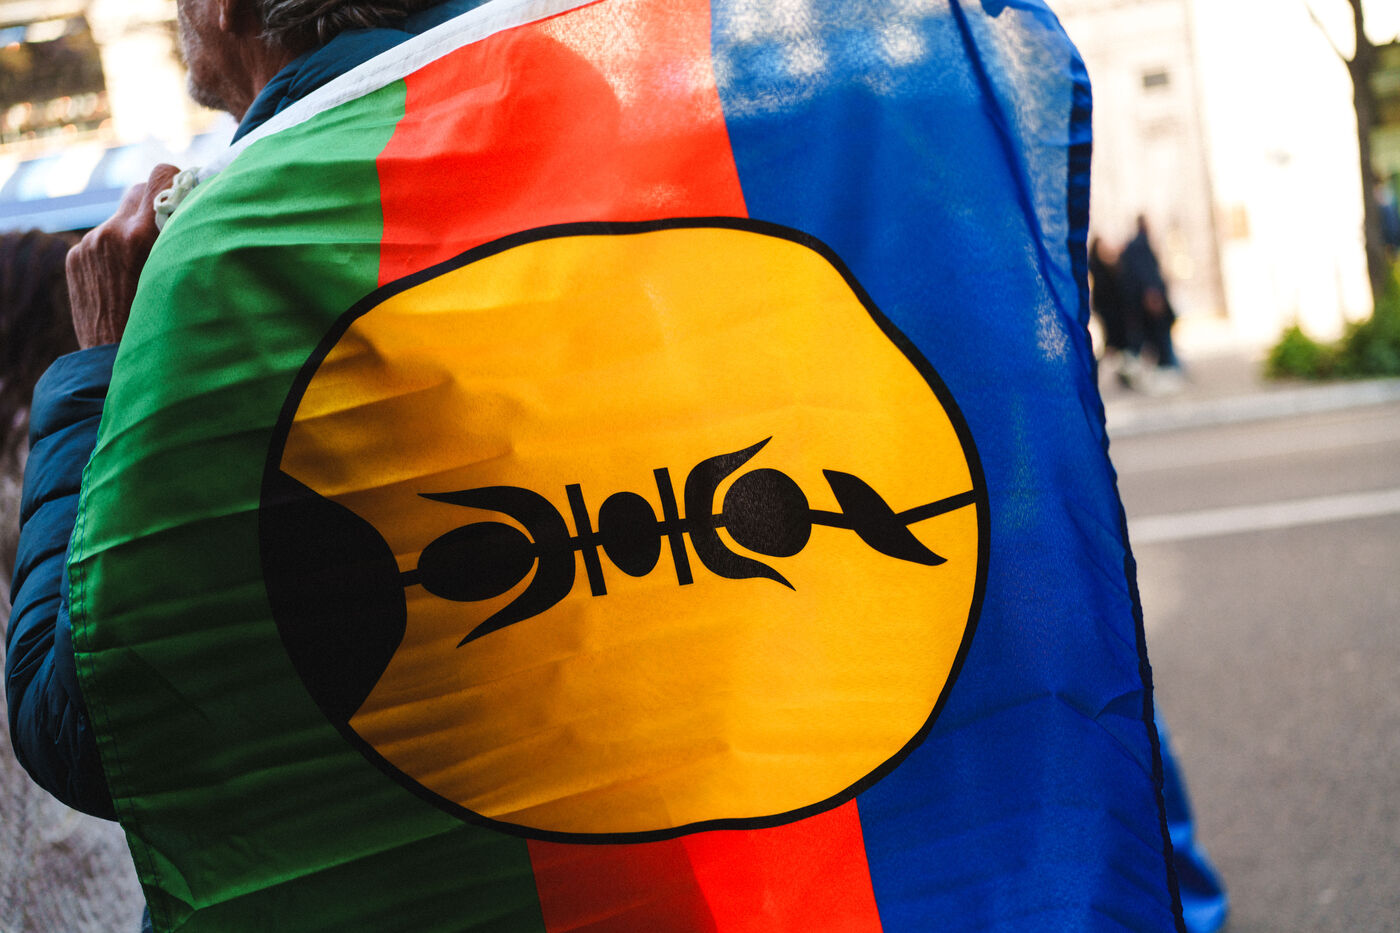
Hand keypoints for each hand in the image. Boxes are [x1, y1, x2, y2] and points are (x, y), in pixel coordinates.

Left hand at [66, 163, 180, 347]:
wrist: (112, 363)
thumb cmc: (163, 325)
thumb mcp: (183, 276)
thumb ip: (184, 237)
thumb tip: (196, 205)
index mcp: (141, 235)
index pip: (161, 174)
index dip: (179, 182)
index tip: (189, 199)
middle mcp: (111, 232)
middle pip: (139, 190)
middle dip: (156, 204)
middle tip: (171, 231)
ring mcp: (89, 245)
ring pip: (120, 216)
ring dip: (135, 230)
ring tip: (146, 265)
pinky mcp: (76, 257)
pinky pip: (102, 238)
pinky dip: (116, 250)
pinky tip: (125, 279)